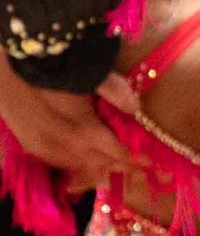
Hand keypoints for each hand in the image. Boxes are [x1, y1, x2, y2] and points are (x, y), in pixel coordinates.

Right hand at [0, 55, 123, 190]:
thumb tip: (135, 107)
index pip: (115, 152)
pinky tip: (82, 160)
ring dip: (97, 168)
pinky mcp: (30, 145)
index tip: (149, 164)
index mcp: (83, 131)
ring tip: (114, 167)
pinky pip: (57, 162)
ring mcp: (45, 149)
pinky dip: (74, 164)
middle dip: (118, 167)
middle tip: (136, 168)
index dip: (133, 160)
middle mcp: (65, 147)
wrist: (5, 70)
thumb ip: (114, 90)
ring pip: (77, 168)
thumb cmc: (50, 68)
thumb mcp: (87, 74)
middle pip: (98, 165)